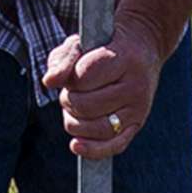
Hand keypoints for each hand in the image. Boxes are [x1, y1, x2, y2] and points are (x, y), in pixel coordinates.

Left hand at [41, 17, 166, 159]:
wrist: (142, 49)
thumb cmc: (103, 46)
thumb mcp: (81, 42)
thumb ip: (63, 59)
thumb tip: (49, 82)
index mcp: (125, 58)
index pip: (85, 77)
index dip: (71, 79)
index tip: (74, 74)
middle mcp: (136, 86)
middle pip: (86, 106)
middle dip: (69, 101)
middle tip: (71, 92)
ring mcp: (138, 109)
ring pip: (95, 128)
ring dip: (74, 122)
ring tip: (75, 108)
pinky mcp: (137, 125)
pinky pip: (113, 146)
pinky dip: (92, 150)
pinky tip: (76, 146)